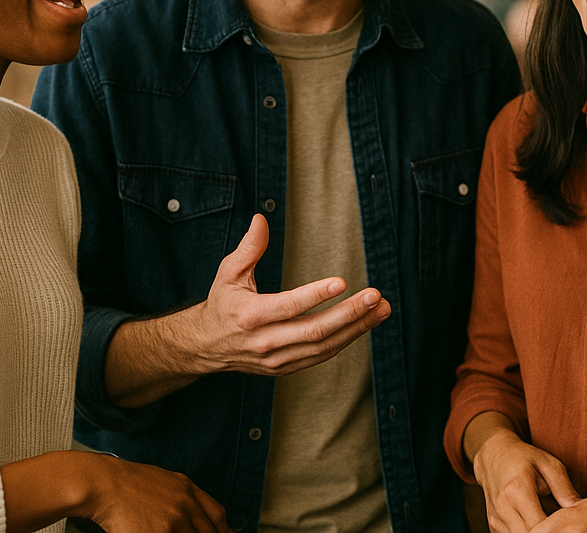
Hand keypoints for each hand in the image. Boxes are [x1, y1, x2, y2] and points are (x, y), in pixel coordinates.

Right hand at [84, 454, 229, 532]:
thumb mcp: (165, 482)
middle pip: (208, 532)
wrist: (106, 484)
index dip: (223, 530)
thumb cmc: (130, 484)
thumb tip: (192, 517)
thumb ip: (182, 498)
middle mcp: (185, 503)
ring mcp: (174, 520)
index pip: (217, 515)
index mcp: (188, 488)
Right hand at [105, 214, 392, 406]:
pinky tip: (363, 326)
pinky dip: (344, 342)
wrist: (205, 347)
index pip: (289, 307)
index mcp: (251, 315)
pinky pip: (320, 357)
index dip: (316, 295)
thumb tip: (261, 219)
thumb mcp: (228, 272)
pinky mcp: (285, 368)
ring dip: (356, 329)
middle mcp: (265, 342)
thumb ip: (248, 247)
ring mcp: (277, 359)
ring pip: (323, 347)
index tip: (341, 282)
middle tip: (375, 297)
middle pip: (314, 331)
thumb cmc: (222, 304)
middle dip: (349, 314)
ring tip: (381, 310)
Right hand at [470, 423, 579, 532]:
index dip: (557, 531)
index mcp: (517, 490)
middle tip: (563, 527)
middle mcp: (503, 507)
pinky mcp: (493, 525)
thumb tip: (582, 512)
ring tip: (550, 524)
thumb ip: (565, 490)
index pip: (540, 527)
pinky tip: (536, 524)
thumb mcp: (549, 465)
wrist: (493, 455)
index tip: (570, 527)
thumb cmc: (524, 458)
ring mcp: (496, 518)